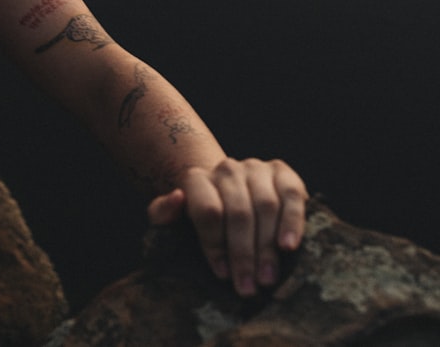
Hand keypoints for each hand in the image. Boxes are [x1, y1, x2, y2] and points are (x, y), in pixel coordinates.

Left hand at [146, 158, 307, 296]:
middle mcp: (226, 169)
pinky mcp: (283, 173)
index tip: (221, 274)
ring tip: (266, 278)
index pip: (208, 212)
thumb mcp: (172, 220)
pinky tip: (288, 247)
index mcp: (196, 179)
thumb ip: (162, 212)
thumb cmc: (198, 219)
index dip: (215, 245)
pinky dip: (292, 222)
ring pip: (265, 206)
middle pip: (238, 212)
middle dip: (243, 254)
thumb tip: (177, 197)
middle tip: (247, 287)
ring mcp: (256, 168)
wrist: (228, 198)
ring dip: (267, 246)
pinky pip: (292, 196)